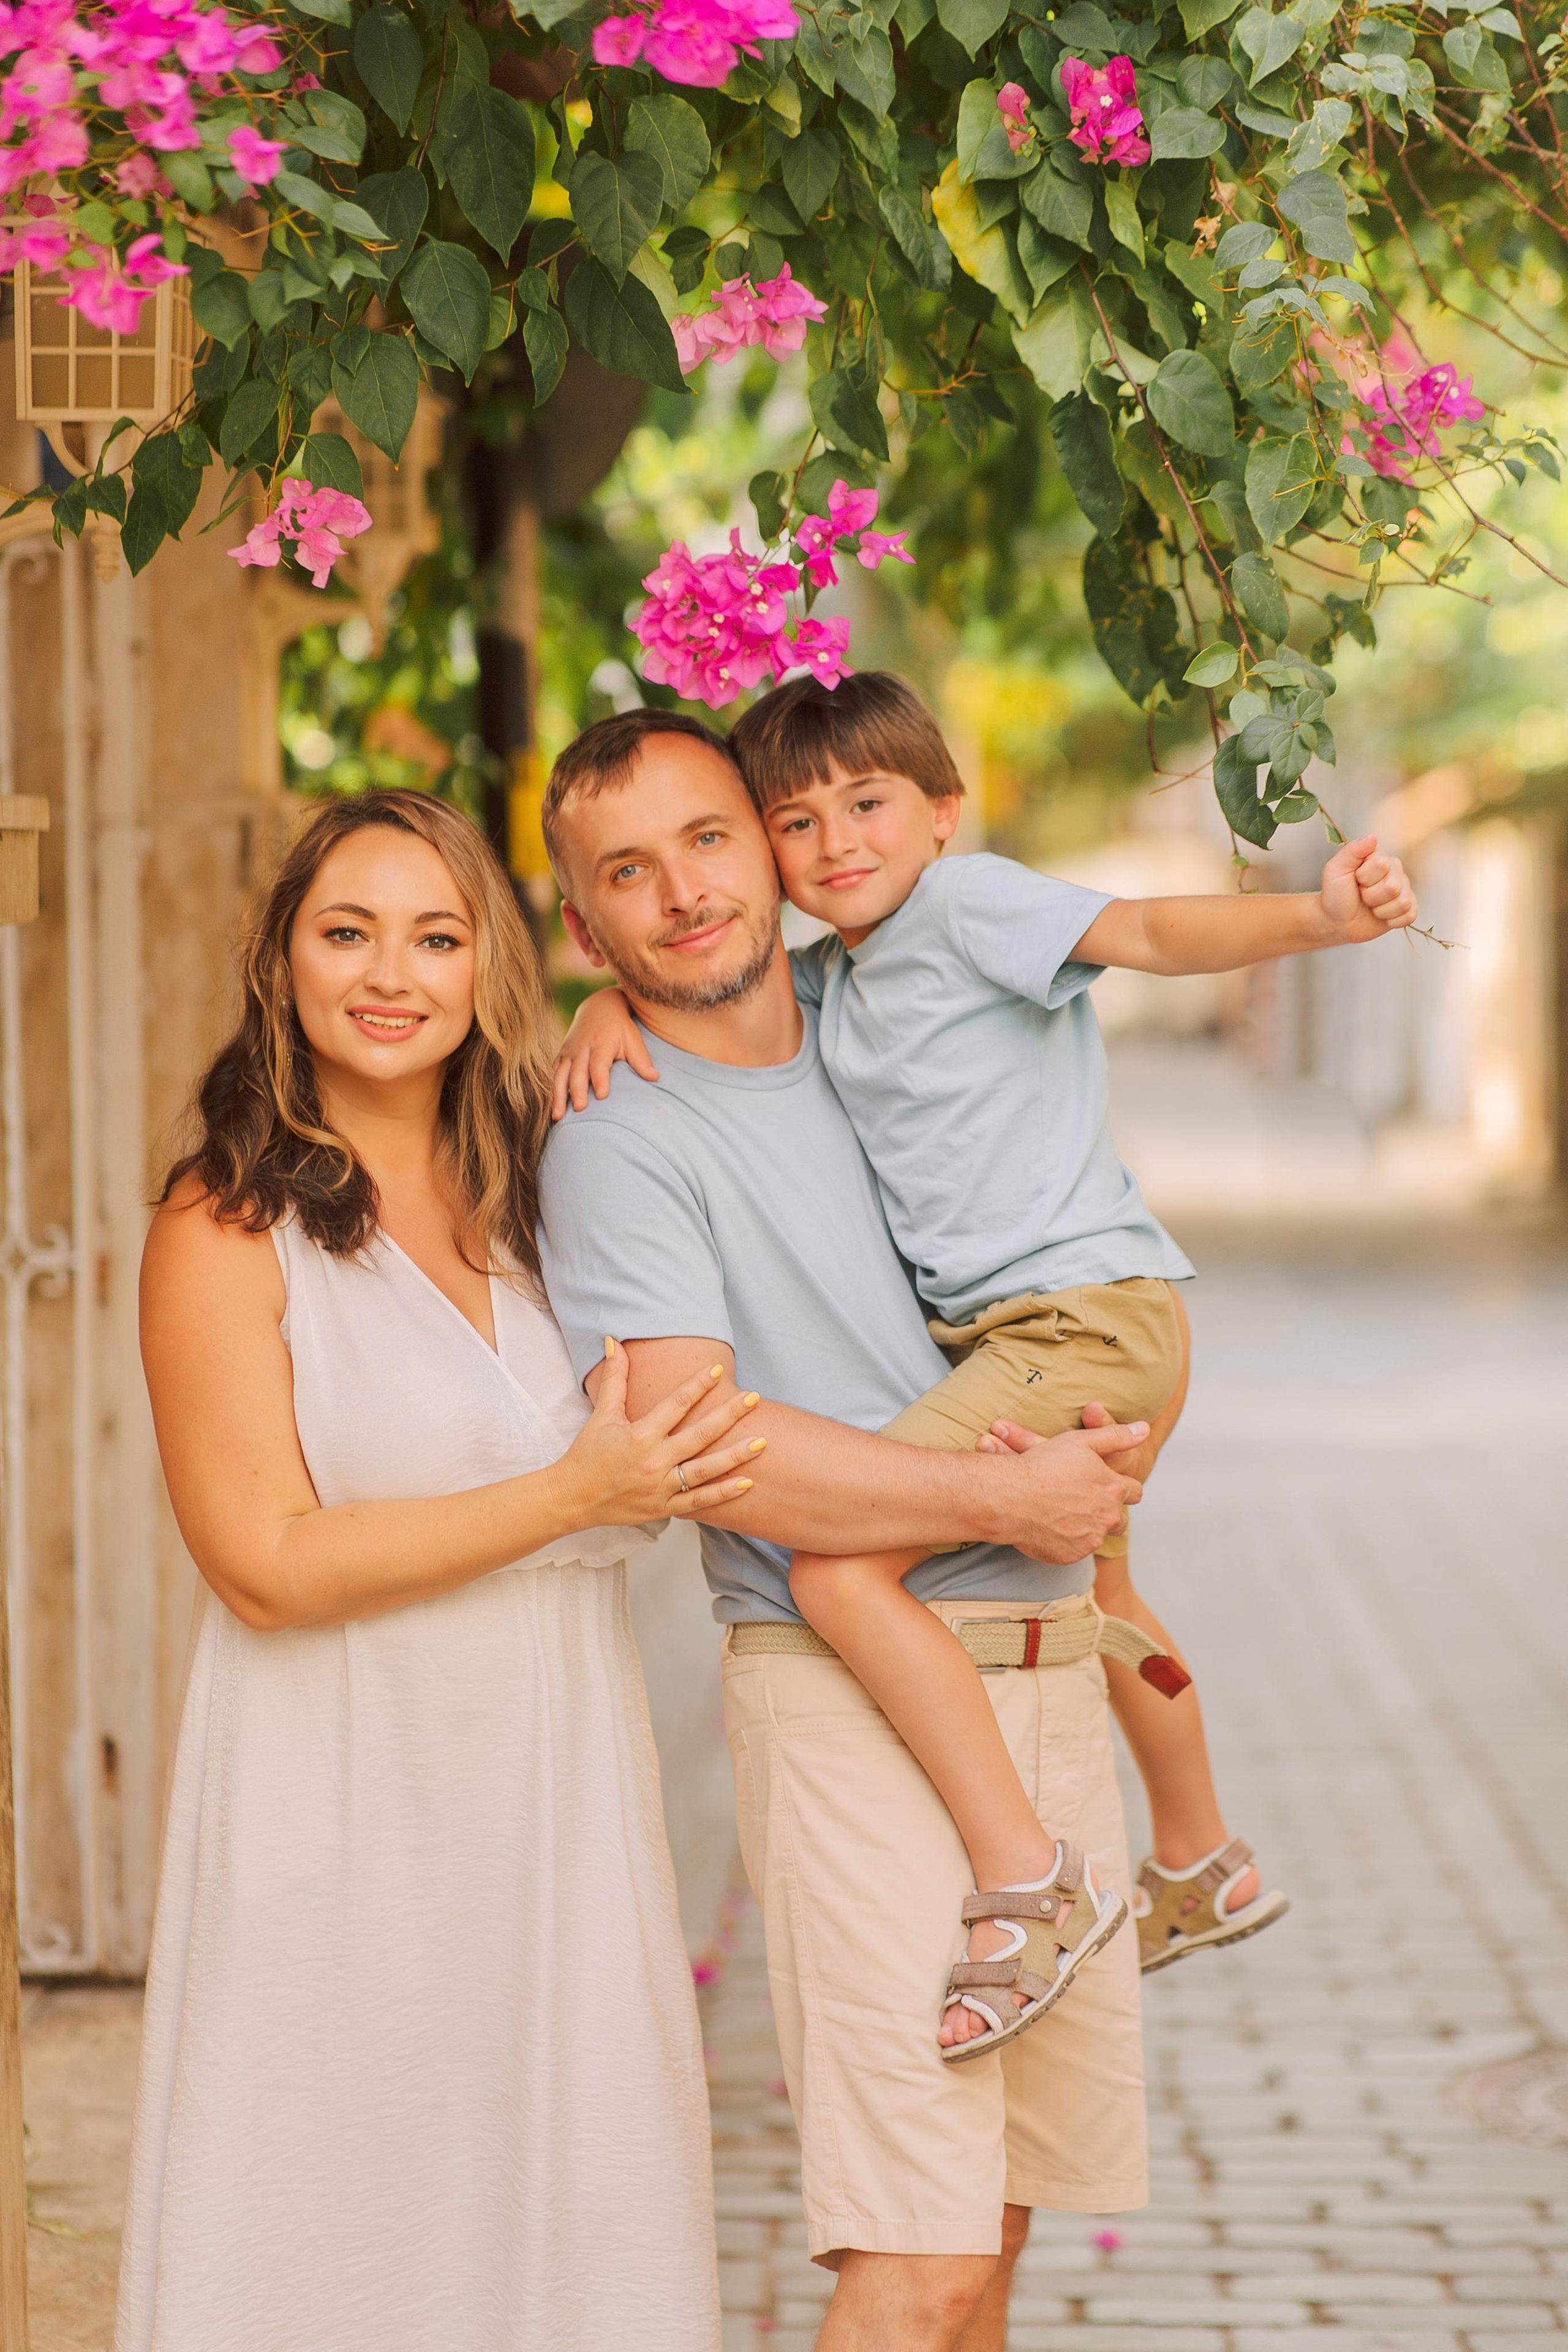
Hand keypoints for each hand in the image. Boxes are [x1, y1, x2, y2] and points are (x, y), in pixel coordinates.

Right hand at [549, 1340, 764, 1527]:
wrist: (573, 1498)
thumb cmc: (587, 1453)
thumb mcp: (601, 1414)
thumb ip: (614, 1378)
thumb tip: (613, 1341)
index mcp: (640, 1435)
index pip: (675, 1405)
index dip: (698, 1385)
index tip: (719, 1370)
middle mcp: (654, 1461)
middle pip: (700, 1435)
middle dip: (729, 1415)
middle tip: (753, 1398)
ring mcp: (661, 1487)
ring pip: (706, 1470)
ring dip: (735, 1456)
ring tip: (762, 1441)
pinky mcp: (664, 1508)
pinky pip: (699, 1501)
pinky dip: (724, 1493)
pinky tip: (747, 1482)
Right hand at [551, 986, 658, 1118]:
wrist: (598, 1008)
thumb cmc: (620, 1028)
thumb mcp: (632, 1038)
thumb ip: (641, 1059)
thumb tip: (655, 1078)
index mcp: (601, 1044)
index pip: (599, 1063)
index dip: (600, 1079)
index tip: (602, 1095)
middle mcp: (582, 1048)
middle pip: (578, 1072)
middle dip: (577, 1090)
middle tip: (580, 1108)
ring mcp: (568, 1053)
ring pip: (560, 1075)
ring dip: (558, 1095)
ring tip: (558, 1116)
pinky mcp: (560, 1057)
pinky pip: (552, 1074)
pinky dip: (550, 1091)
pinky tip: (551, 1109)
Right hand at [978, 1413, 1145, 1563]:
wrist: (1009, 1496)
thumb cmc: (1043, 1465)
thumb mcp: (1082, 1441)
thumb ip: (1117, 1436)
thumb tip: (1144, 1430)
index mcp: (1113, 1488)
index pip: (1134, 1491)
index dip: (1121, 1487)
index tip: (1105, 1484)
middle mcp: (1108, 1517)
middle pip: (1119, 1518)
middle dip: (1107, 1510)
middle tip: (1083, 1500)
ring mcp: (1090, 1539)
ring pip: (1097, 1535)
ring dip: (1088, 1526)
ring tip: (1064, 1512)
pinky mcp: (1071, 1556)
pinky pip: (1075, 1549)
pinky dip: (1067, 1540)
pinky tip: (1050, 1525)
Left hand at [1319, 835, 1417, 943]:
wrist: (1336, 922)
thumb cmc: (1335, 895)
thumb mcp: (1336, 870)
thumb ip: (1352, 851)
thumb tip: (1372, 837)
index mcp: (1379, 857)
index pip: (1381, 865)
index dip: (1364, 878)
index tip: (1355, 880)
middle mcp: (1394, 871)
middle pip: (1393, 886)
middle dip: (1371, 896)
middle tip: (1361, 895)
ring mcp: (1403, 889)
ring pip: (1402, 903)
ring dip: (1380, 910)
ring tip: (1370, 906)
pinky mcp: (1407, 908)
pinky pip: (1410, 915)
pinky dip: (1392, 921)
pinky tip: (1380, 916)